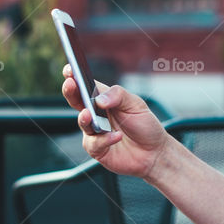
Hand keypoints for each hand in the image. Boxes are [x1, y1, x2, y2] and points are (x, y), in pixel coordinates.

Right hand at [61, 64, 169, 180]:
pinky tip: (117, 136)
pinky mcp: (97, 149)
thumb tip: (99, 99)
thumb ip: (118, 96)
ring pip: (83, 123)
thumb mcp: (135, 104)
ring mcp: (94, 132)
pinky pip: (94, 143)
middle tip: (71, 85)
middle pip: (76, 101)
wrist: (154, 153)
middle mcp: (95, 114)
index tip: (69, 70)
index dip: (74, 77)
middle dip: (71, 92)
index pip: (85, 86)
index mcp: (103, 99)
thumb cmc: (144, 125)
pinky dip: (105, 139)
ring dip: (84, 118)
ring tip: (89, 114)